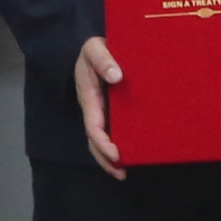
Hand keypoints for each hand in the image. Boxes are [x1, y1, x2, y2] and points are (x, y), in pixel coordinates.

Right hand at [73, 36, 126, 178]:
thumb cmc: (94, 49)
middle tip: (121, 172)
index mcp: (89, 97)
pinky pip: (111, 131)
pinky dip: (118, 146)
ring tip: (123, 173)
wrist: (96, 47)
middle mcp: (93, 109)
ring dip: (109, 159)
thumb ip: (103, 60)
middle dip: (105, 158)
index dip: (103, 142)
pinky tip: (132, 154)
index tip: (116, 154)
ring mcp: (101, 112)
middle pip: (94, 140)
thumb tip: (117, 76)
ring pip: (101, 140)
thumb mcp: (94, 48)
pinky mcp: (110, 111)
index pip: (93, 125)